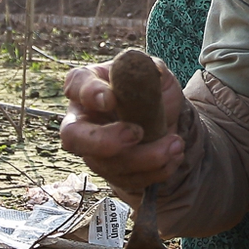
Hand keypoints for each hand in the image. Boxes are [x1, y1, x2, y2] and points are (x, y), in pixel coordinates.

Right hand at [60, 56, 185, 192]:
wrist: (165, 119)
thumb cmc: (150, 90)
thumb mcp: (154, 72)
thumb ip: (150, 69)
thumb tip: (154, 70)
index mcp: (88, 84)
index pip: (77, 85)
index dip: (89, 94)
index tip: (110, 99)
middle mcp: (82, 119)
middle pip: (73, 137)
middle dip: (104, 141)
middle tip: (136, 133)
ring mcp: (94, 151)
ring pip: (107, 164)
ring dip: (146, 158)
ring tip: (175, 143)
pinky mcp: (113, 173)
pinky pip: (128, 180)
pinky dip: (156, 171)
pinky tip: (174, 156)